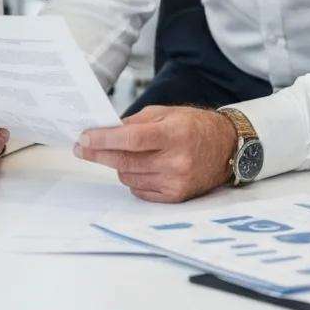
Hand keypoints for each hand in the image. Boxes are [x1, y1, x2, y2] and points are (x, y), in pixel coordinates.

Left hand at [75, 105, 236, 201]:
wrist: (226, 147)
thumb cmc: (195, 126)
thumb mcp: (167, 113)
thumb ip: (136, 122)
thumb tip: (106, 131)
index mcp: (174, 133)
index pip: (131, 139)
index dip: (104, 139)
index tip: (84, 138)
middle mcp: (176, 160)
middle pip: (125, 161)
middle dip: (99, 154)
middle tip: (82, 147)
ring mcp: (175, 181)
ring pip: (128, 177)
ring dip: (118, 165)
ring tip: (124, 153)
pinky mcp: (175, 196)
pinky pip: (139, 190)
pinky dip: (133, 178)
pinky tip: (140, 167)